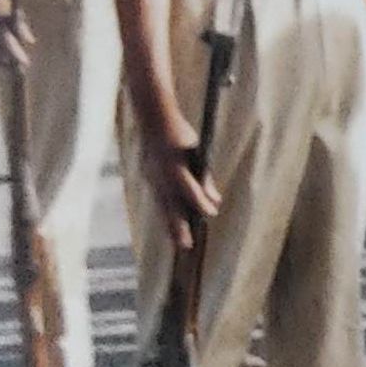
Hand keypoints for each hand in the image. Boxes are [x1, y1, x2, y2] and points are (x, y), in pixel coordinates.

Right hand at [142, 109, 219, 249]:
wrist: (153, 120)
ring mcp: (153, 179)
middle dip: (179, 227)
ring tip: (180, 245)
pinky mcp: (149, 180)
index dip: (201, 202)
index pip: (189, 189)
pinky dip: (166, 215)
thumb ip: (205, 177)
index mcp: (174, 166)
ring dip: (171, 227)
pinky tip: (171, 229)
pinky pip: (159, 201)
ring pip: (164, 207)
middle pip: (172, 206)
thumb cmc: (180, 135)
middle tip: (187, 246)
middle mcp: (161, 176)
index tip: (212, 214)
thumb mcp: (198, 152)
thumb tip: (216, 201)